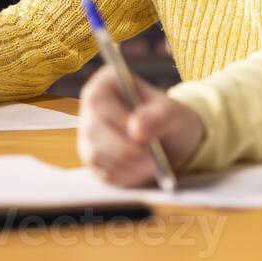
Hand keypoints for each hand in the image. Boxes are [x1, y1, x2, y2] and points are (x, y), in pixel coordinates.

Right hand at [77, 66, 205, 186]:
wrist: (172, 141)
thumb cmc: (169, 118)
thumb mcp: (172, 112)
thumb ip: (158, 116)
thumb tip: (136, 128)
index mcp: (106, 84)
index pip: (98, 100)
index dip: (117, 120)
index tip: (142, 134)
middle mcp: (91, 109)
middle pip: (94, 131)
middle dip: (125, 149)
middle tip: (152, 159)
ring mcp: (89, 136)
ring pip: (96, 155)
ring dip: (127, 164)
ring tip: (153, 164)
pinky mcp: (94, 161)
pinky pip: (103, 173)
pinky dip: (126, 176)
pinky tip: (144, 170)